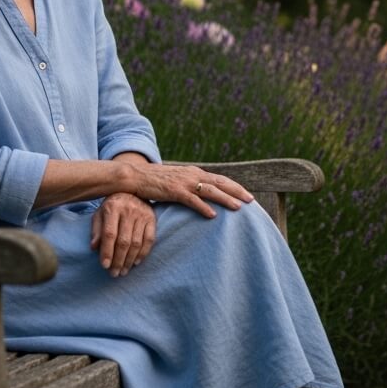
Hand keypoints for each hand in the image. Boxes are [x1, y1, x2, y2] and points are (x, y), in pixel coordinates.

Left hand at [91, 192, 155, 276]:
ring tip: (123, 271)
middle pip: (123, 241)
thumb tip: (94, 248)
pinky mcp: (152, 218)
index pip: (109, 234)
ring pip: (136, 243)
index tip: (104, 266)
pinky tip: (136, 262)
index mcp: (112, 207)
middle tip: (114, 273)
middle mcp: (128, 210)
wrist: (131, 191)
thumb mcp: (100, 215)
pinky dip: (143, 253)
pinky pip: (149, 240)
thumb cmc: (112, 207)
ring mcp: (142, 214)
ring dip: (129, 260)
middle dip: (118, 260)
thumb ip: (96, 230)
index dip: (107, 251)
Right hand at [128, 164, 253, 218]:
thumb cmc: (155, 182)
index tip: (247, 195)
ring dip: (225, 199)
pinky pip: (192, 200)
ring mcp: (184, 183)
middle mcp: (192, 175)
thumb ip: (190, 187)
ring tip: (238, 208)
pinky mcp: (174, 191)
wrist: (135, 177)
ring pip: (210, 191)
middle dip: (237, 192)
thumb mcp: (177, 182)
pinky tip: (212, 215)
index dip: (235, 187)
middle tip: (251, 201)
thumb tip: (201, 197)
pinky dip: (203, 207)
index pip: (220, 179)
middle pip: (220, 183)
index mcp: (194, 172)